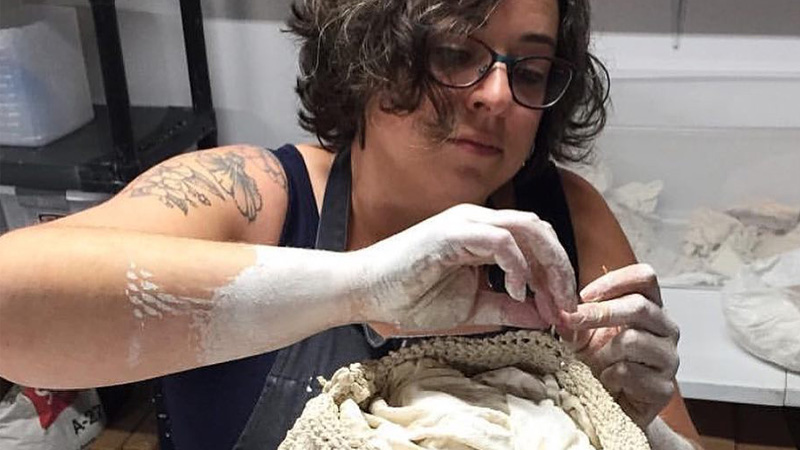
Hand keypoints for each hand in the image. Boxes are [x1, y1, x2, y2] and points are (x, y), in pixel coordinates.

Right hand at [349, 204, 577, 332]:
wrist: (366, 293)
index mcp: (483, 234)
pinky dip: (515, 264)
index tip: (563, 312)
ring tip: (550, 299)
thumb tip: (544, 316)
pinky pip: (498, 239)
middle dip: (561, 268)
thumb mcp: (472, 308)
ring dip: (546, 264)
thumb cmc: (411, 297)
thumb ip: (507, 308)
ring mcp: (465, 222)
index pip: (536, 243)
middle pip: (540, 230)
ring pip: (527, 227)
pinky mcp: (451, 232)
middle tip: (567, 306)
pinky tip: (516, 290)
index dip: (557, 275)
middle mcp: (479, 221)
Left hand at [558, 264, 679, 427]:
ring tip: (595, 362)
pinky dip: (609, 376)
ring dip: (603, 351)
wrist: (608, 405)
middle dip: (599, 313)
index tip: (584, 294)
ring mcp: (668, 358)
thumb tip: (560, 309)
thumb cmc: (598, 363)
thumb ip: (576, 318)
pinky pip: (629, 372)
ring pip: (633, 340)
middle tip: (571, 319)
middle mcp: (665, 329)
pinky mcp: (664, 388)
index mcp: (649, 307)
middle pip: (640, 306)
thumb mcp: (582, 334)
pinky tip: (606, 381)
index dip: (615, 280)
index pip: (645, 278)